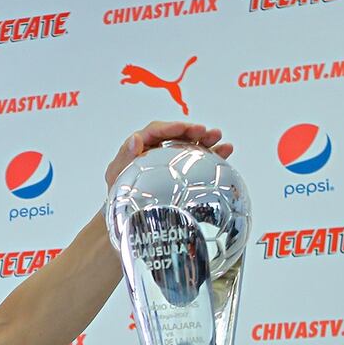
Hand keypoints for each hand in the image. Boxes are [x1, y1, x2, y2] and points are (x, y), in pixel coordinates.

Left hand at [105, 121, 234, 187]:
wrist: (129, 217)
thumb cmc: (119, 197)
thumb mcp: (116, 177)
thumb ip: (124, 158)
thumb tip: (135, 138)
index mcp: (141, 147)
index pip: (156, 131)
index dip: (171, 127)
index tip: (185, 128)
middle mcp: (158, 150)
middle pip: (177, 135)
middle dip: (193, 131)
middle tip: (206, 132)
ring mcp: (172, 161)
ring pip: (190, 145)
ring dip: (206, 140)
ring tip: (220, 139)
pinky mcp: (184, 173)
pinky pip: (200, 161)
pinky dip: (214, 155)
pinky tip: (226, 151)